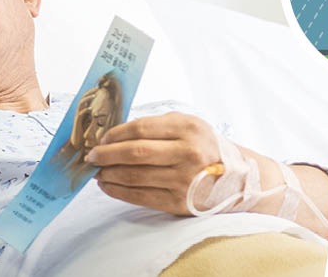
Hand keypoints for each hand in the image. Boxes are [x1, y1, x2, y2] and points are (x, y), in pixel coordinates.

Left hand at [85, 112, 219, 215]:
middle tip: (91, 156)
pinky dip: (119, 191)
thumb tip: (116, 135)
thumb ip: (156, 126)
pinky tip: (108, 186)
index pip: (141, 129)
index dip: (116, 134)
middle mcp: (187, 153)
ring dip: (109, 174)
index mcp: (188, 128)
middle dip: (107, 155)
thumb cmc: (204, 147)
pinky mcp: (178, 202)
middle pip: (135, 153)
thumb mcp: (189, 125)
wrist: (236, 178)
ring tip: (97, 171)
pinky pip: (141, 196)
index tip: (101, 139)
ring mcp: (183, 180)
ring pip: (135, 176)